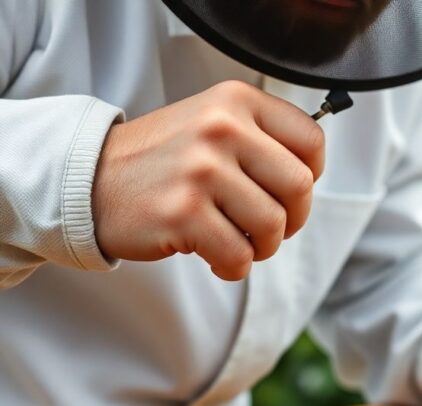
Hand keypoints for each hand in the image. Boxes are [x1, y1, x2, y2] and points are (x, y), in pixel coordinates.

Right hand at [92, 80, 325, 279]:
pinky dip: (233, 267)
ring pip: (273, 226)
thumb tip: (311, 174)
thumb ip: (262, 138)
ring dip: (262, 247)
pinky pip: (239, 256)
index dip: (311, 176)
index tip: (287, 192)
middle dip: (292, 219)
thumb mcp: (213, 122)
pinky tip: (214, 257)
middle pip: (300, 188)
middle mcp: (222, 128)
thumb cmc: (163, 160)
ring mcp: (202, 170)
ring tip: (237, 241)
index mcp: (236, 102)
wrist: (89, 180)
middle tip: (267, 228)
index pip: (312, 142)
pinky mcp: (183, 212)